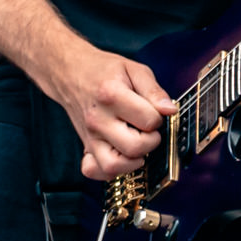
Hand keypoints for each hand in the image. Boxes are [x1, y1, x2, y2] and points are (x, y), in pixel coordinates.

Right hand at [49, 45, 169, 183]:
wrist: (70, 72)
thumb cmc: (104, 70)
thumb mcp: (134, 69)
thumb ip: (154, 90)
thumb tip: (170, 110)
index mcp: (111, 95)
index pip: (148, 120)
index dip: (159, 117)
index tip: (155, 111)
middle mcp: (98, 119)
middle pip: (134, 147)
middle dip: (152, 141)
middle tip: (150, 130)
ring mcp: (89, 136)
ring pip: (113, 166)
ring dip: (133, 160)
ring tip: (138, 144)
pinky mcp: (84, 145)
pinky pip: (93, 171)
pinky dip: (109, 171)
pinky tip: (121, 157)